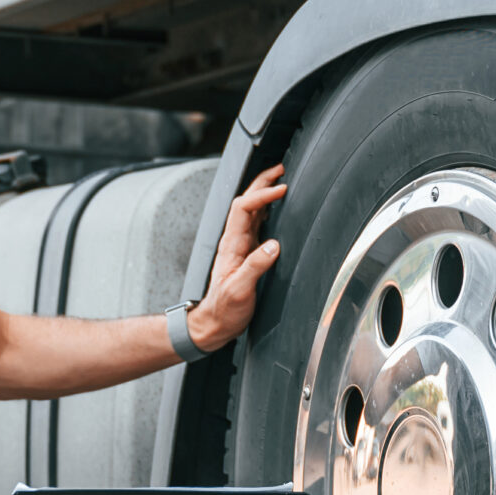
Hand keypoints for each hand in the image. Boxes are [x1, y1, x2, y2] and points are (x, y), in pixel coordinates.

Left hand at [189, 164, 286, 351]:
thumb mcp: (239, 291)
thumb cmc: (224, 310)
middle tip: (281, 169)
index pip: (244, 207)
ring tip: (280, 181)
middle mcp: (235, 241)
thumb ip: (255, 267)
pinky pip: (257, 225)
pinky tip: (277, 210)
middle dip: (262, 182)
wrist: (213, 325)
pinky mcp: (246, 254)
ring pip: (252, 210)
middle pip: (246, 201)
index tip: (282, 190)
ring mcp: (240, 247)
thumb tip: (274, 246)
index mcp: (232, 245)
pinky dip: (268, 211)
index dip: (262, 194)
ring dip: (264, 193)